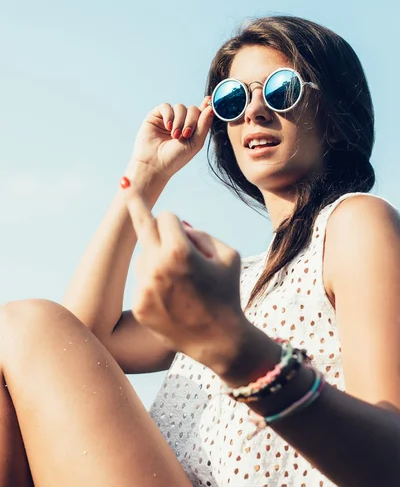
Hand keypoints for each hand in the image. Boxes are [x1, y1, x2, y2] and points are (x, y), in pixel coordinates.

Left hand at [126, 186, 247, 373]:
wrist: (219, 340)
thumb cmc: (227, 293)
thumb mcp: (227, 255)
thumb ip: (200, 233)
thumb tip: (175, 224)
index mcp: (178, 250)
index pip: (166, 217)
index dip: (177, 223)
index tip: (173, 220)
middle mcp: (156, 266)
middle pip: (143, 226)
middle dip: (136, 204)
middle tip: (124, 183)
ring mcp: (144, 287)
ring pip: (144, 255)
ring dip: (158, 256)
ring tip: (182, 281)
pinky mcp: (139, 304)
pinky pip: (142, 279)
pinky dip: (154, 280)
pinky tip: (173, 296)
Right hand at [127, 97, 213, 180]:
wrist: (154, 164)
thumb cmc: (175, 158)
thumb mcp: (195, 143)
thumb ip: (204, 125)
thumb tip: (211, 108)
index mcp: (193, 129)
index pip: (201, 114)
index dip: (206, 106)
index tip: (210, 100)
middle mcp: (181, 122)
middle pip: (192, 109)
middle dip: (191, 121)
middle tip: (185, 134)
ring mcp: (169, 118)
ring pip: (180, 107)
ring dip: (179, 121)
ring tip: (174, 135)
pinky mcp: (156, 116)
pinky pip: (166, 106)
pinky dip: (169, 115)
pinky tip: (168, 127)